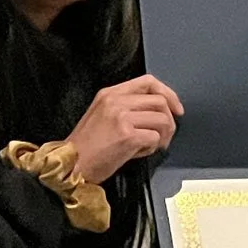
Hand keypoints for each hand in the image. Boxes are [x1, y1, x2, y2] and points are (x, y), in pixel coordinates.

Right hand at [63, 76, 182, 181]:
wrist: (71, 165)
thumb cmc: (87, 146)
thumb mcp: (102, 115)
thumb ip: (127, 107)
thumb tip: (158, 111)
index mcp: (110, 94)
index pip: (148, 82)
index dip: (168, 93)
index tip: (176, 108)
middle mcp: (116, 101)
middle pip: (160, 101)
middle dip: (169, 121)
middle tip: (163, 136)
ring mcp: (121, 117)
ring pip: (162, 119)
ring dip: (163, 136)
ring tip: (150, 145)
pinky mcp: (127, 136)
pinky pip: (155, 138)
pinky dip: (152, 148)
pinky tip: (138, 152)